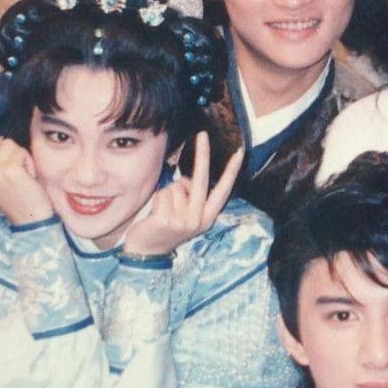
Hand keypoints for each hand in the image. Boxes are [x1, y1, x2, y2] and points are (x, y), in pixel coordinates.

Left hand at [120, 132, 244, 256]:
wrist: (147, 252)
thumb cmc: (167, 227)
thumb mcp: (186, 215)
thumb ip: (191, 196)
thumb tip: (187, 180)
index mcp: (207, 217)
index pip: (223, 190)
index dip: (231, 171)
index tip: (240, 152)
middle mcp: (198, 219)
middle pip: (201, 180)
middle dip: (203, 154)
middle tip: (203, 134)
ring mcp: (183, 221)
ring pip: (175, 186)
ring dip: (167, 193)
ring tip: (163, 209)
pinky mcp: (166, 219)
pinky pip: (163, 193)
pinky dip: (157, 198)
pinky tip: (155, 213)